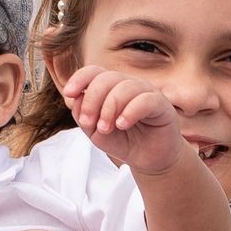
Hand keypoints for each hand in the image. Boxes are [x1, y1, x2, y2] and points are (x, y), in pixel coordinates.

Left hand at [62, 65, 184, 172]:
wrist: (149, 159)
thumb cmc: (124, 141)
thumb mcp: (96, 132)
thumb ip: (83, 116)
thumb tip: (76, 99)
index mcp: (111, 88)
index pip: (94, 72)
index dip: (79, 78)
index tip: (69, 94)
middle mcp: (128, 85)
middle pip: (106, 78)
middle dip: (92, 100)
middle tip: (88, 123)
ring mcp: (146, 92)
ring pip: (125, 87)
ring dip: (109, 108)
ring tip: (105, 128)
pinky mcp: (161, 104)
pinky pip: (145, 100)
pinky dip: (130, 111)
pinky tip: (122, 124)